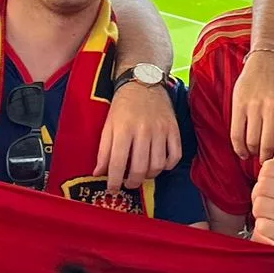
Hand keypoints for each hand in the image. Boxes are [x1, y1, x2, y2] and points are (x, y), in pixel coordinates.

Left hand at [95, 78, 180, 194]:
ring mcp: (161, 130)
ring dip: (149, 176)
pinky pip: (175, 155)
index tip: (112, 190)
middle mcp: (143, 130)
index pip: (118, 163)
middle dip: (133, 182)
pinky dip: (168, 166)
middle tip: (128, 184)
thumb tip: (98, 173)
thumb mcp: (108, 125)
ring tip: (142, 174)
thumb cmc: (123, 106)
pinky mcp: (174, 129)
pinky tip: (159, 164)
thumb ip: (103, 150)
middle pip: (140, 168)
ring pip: (158, 165)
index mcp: (123, 129)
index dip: (114, 181)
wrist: (143, 83)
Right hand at [229, 49, 273, 159]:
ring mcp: (255, 106)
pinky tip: (242, 152)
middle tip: (265, 162)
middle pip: (268, 145)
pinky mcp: (239, 105)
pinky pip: (237, 134)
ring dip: (252, 153)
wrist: (266, 64)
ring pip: (252, 142)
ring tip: (254, 154)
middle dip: (266, 158)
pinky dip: (239, 148)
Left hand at [250, 116, 273, 248]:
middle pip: (263, 184)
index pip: (269, 167)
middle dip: (259, 197)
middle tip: (269, 206)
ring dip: (259, 213)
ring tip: (270, 218)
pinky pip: (262, 225)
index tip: (272, 190)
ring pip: (260, 204)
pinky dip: (262, 230)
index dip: (263, 179)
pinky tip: (272, 232)